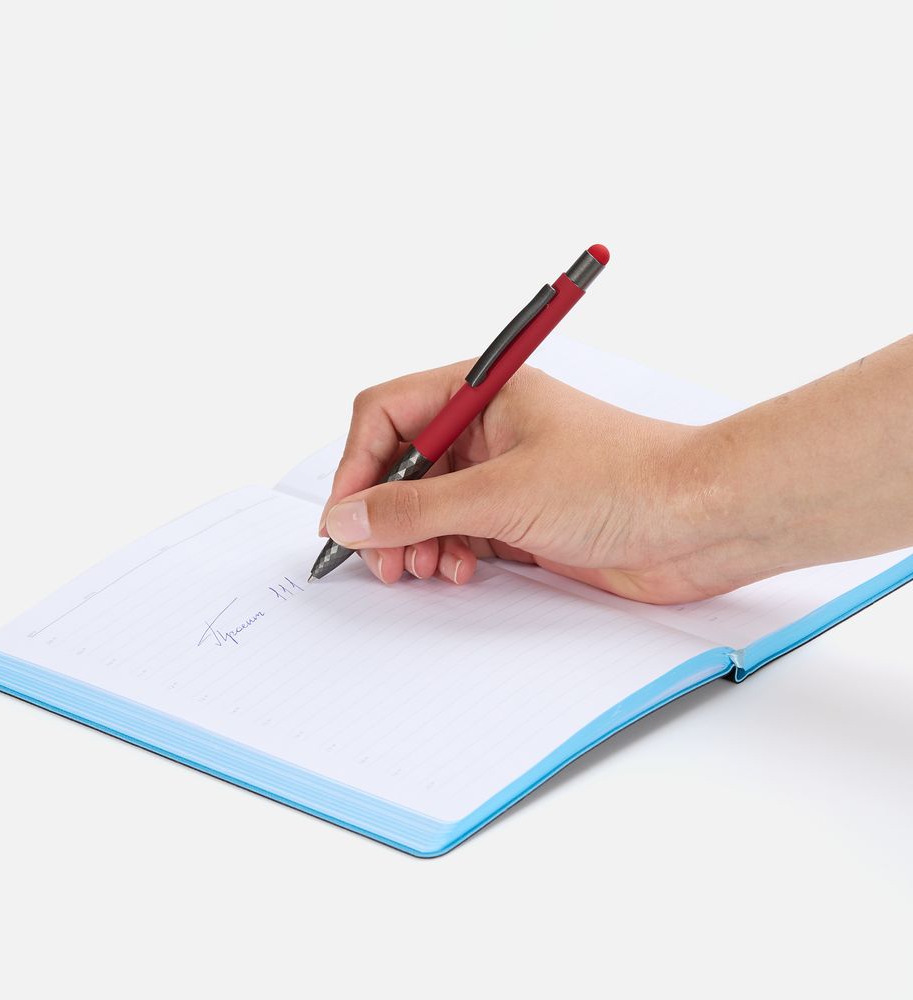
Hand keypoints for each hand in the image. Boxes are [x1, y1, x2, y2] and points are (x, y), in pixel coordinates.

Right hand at [318, 361, 729, 602]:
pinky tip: (462, 572)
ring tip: (424, 569)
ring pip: (428, 505)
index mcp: (482, 394)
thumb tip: (348, 517)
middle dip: (384, 513)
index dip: (356, 465)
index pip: (388, 414)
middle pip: (401, 465)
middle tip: (381, 558)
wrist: (702, 521)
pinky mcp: (521, 519)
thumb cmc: (625, 480)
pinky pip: (460, 534)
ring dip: (415, 540)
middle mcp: (488, 431)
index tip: (343, 517)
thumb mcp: (504, 494)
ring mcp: (504, 476)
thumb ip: (416, 507)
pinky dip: (449, 555)